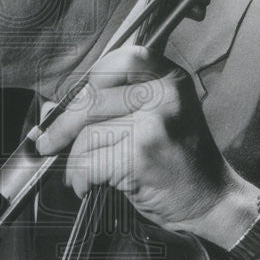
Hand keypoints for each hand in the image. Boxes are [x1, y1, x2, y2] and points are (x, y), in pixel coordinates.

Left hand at [36, 45, 258, 245]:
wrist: (212, 200)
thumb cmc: (177, 160)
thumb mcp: (155, 118)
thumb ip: (111, 106)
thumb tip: (51, 109)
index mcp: (170, 78)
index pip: (120, 60)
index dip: (90, 81)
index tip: (75, 101)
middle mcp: (165, 95)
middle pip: (93, 99)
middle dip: (62, 125)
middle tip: (47, 142)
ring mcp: (154, 124)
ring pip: (88, 134)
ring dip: (74, 160)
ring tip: (81, 174)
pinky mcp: (141, 155)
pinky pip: (89, 162)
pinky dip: (80, 179)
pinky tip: (88, 186)